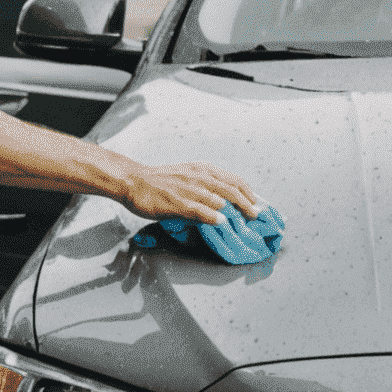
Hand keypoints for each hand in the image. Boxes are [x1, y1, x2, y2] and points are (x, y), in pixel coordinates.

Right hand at [121, 162, 259, 224]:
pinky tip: (222, 221)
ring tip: (245, 222)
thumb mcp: (188, 176)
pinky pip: (199, 209)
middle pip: (231, 190)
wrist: (134, 180)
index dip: (248, 192)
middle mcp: (199, 177)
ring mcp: (188, 189)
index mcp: (203, 169)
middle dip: (247, 204)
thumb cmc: (161, 180)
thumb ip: (207, 185)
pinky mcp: (177, 202)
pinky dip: (213, 215)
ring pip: (219, 199)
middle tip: (256, 216)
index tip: (257, 204)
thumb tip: (226, 200)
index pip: (233, 180)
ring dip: (235, 212)